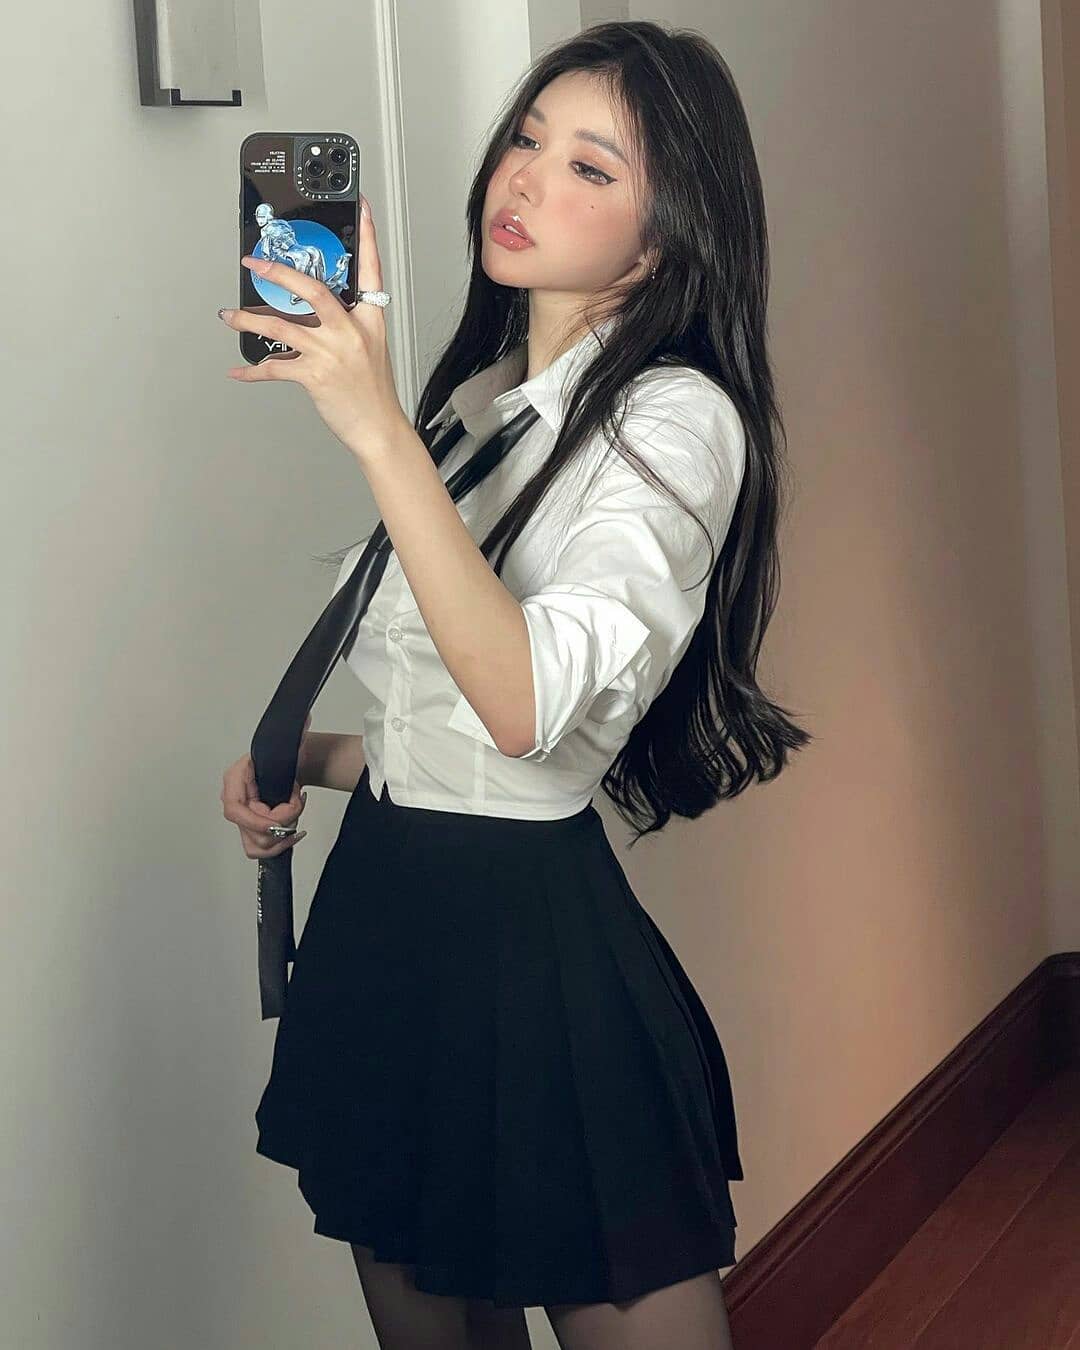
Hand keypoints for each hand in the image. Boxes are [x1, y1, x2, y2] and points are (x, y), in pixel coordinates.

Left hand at [219, 194, 409, 456]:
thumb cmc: (373, 392)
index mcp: (369, 320)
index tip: (361, 207)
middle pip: (312, 290)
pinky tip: (239, 370)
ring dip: (249, 320)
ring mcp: (332, 353)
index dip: (367, 237)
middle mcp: (350, 332)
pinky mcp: (315, 376)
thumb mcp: (369, 348)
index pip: (370, 269)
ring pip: (281, 327)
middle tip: (254, 262)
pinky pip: (275, 369)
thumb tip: (308, 313)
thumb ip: (344, 325)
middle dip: (278, 273)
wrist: (379, 428)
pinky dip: (253, 370)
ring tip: (230, 317)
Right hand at [221, 714, 310, 859]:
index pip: (235, 809)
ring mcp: (242, 817)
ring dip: (281, 836)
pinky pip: (261, 849)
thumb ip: (294, 738)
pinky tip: (295, 832)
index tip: (278, 821)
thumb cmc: (284, 754)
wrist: (290, 762)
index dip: (256, 821)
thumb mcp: (287, 745)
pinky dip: (280, 845)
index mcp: (235, 778)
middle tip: (297, 803)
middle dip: (281, 822)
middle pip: (251, 832)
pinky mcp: (252, 829)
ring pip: (256, 845)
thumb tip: (304, 723)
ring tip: (295, 816)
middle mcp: (235, 799)